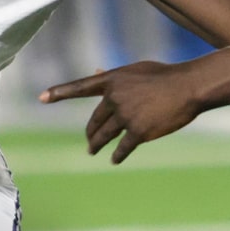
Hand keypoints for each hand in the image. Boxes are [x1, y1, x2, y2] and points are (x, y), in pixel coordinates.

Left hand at [40, 61, 207, 162]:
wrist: (187, 87)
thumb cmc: (164, 75)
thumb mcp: (136, 70)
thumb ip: (114, 76)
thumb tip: (95, 71)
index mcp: (112, 79)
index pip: (80, 86)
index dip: (59, 92)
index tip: (41, 97)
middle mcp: (114, 98)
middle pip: (94, 120)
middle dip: (90, 132)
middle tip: (88, 141)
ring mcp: (125, 116)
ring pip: (104, 135)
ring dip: (97, 144)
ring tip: (92, 151)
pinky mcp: (138, 132)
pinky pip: (122, 148)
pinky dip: (118, 155)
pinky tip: (114, 160)